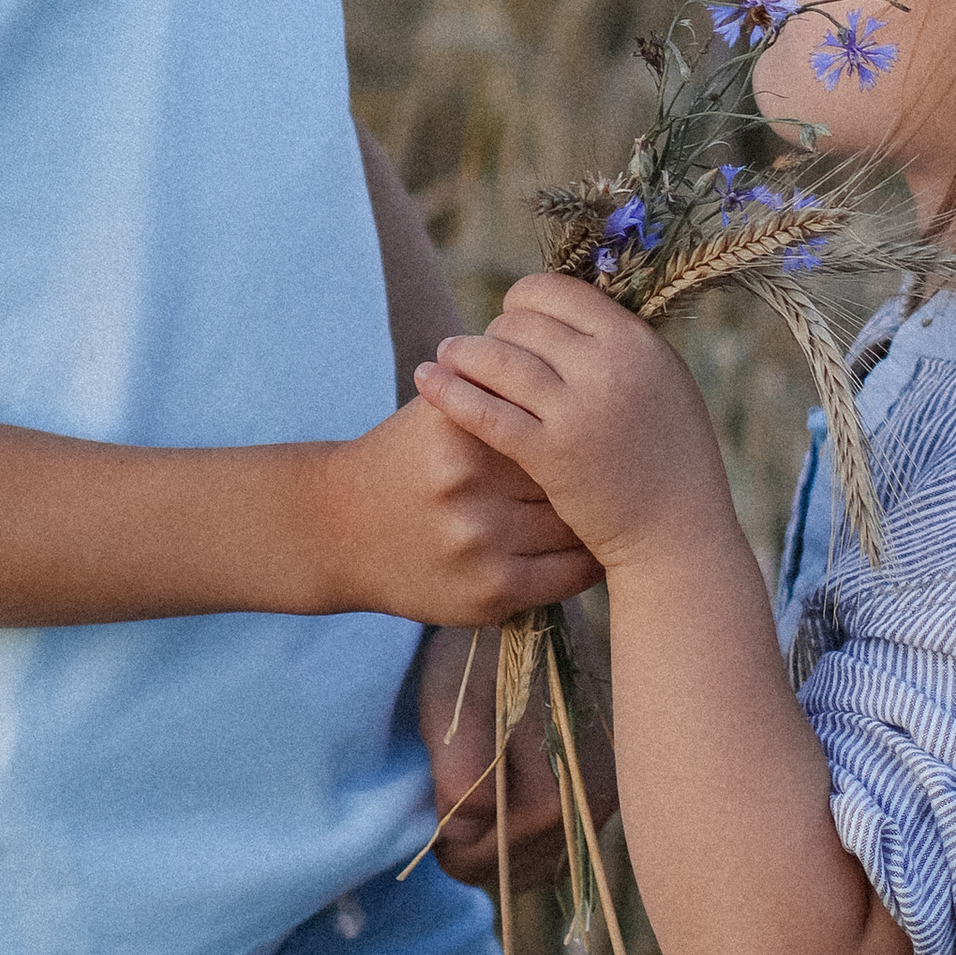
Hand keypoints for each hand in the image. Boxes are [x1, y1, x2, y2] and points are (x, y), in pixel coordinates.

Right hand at [319, 394, 600, 624]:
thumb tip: (580, 361)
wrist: (338, 529)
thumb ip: (501, 386)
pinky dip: (588, 557)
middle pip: (566, 469)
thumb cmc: (406, 456)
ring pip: (574, 523)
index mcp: (460, 426)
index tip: (605, 419)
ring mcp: (479, 543)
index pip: (551, 417)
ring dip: (595, 512)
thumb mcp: (441, 408)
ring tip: (613, 498)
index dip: (581, 420)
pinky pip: (568, 575)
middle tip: (616, 460)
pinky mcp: (489, 593)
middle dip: (592, 468)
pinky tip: (598, 541)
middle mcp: (467, 484)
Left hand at [414, 275, 739, 575]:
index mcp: (637, 341)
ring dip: (463, 352)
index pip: (559, 291)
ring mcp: (579, 410)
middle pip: (523, 323)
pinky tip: (427, 381)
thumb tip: (568, 309)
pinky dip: (451, 391)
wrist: (678, 535)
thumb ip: (619, 345)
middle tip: (476, 347)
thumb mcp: (663, 382)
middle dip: (494, 331)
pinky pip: (487, 411)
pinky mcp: (552, 455)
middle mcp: (609, 367)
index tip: (511, 317)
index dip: (525, 300)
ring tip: (445, 355)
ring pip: (498, 358)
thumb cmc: (670, 458)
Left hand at [416, 615, 619, 892]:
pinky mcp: (608, 789)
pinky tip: (508, 795)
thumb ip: (460, 773)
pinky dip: (526, 834)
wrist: (533, 611)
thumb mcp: (455, 704)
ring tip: (478, 792)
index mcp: (558, 788)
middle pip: (518, 866)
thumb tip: (466, 832)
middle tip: (448, 803)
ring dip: (500, 842)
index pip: (491, 858)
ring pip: (539, 860)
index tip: (434, 811)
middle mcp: (597, 802)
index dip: (451, 845)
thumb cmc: (483, 652)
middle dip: (475, 848)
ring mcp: (608, 798)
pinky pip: (558, 842)